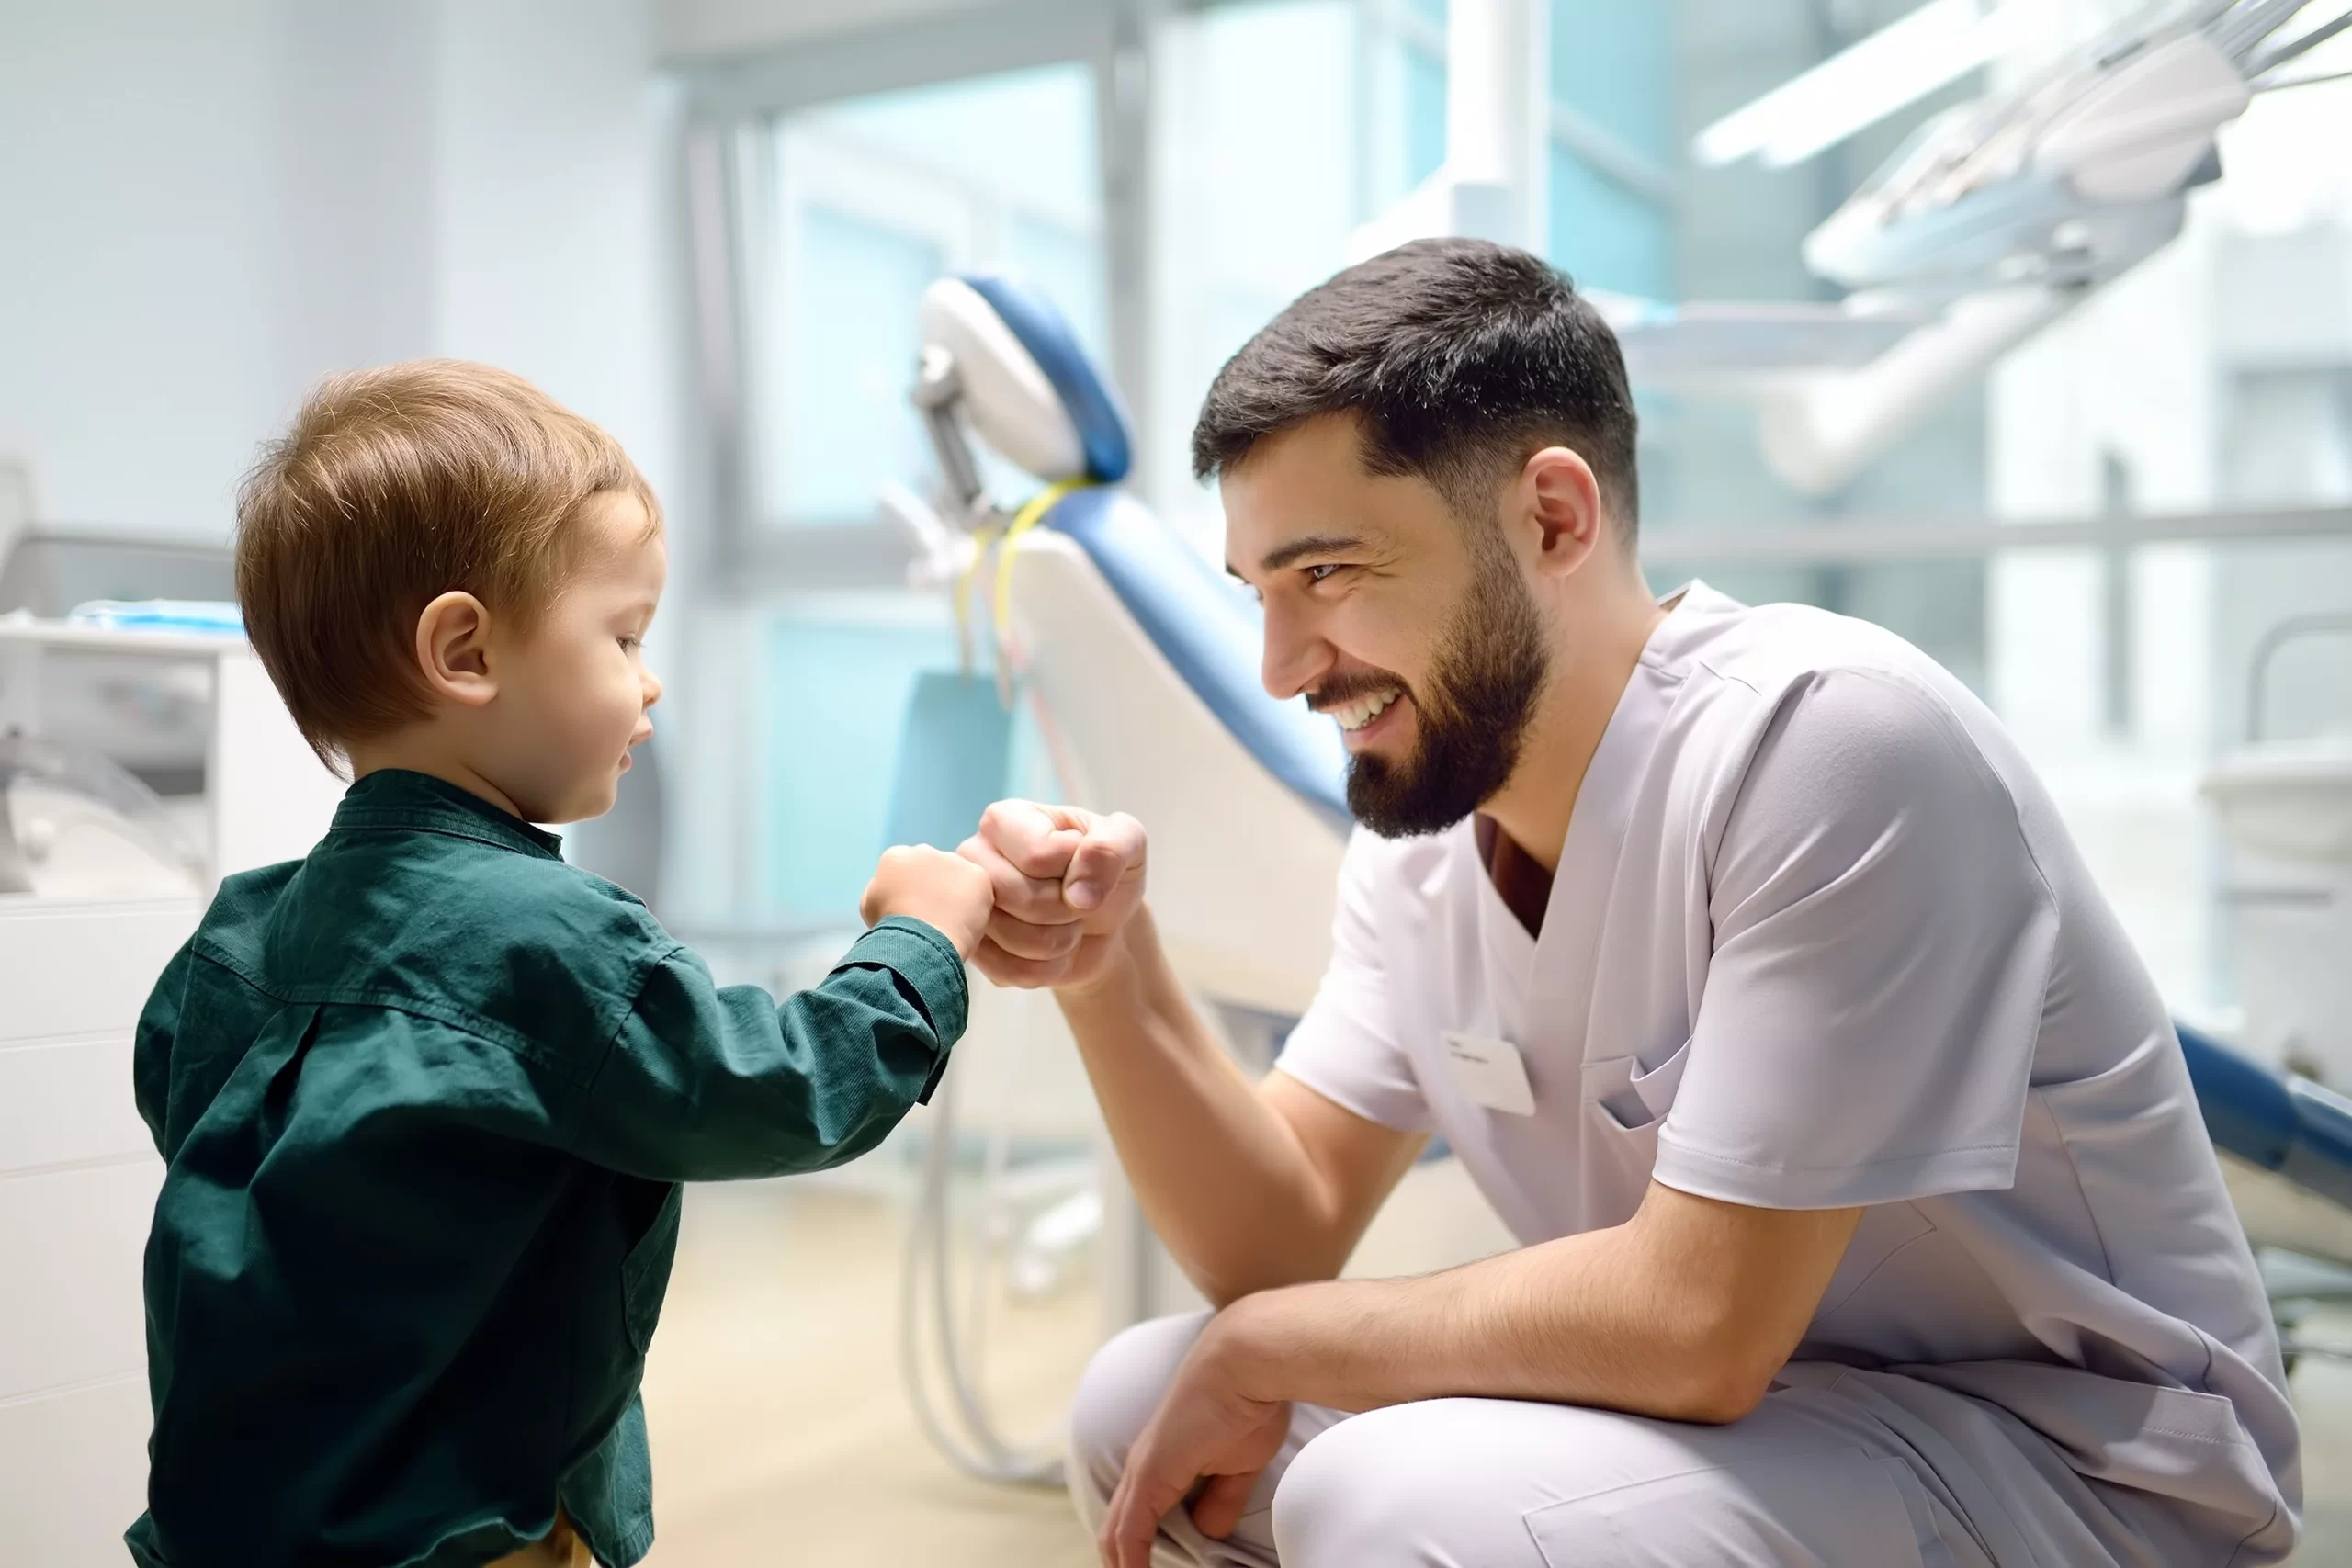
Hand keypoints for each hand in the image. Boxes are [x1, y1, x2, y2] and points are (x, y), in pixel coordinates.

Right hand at [860, 844, 994, 957]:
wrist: (918, 941)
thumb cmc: (890, 929)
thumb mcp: (870, 906)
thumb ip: (883, 889)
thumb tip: (894, 890)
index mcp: (896, 857)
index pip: (907, 869)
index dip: (912, 891)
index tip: (914, 911)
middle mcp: (924, 850)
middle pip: (934, 868)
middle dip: (936, 888)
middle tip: (935, 917)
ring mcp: (953, 860)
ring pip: (958, 877)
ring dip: (957, 894)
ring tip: (951, 924)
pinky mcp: (977, 875)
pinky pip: (979, 890)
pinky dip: (977, 906)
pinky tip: (967, 924)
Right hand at [957, 800, 1145, 991]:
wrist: (1101, 924)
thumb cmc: (1105, 872)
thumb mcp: (1129, 843)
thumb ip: (1112, 847)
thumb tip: (1079, 893)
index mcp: (1004, 820)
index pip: (1038, 855)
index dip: (1075, 871)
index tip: (1083, 866)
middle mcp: (971, 859)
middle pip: (1019, 897)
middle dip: (1066, 909)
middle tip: (1077, 902)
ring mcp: (967, 908)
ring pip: (1015, 939)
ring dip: (1061, 941)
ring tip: (1066, 924)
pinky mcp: (973, 950)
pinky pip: (1012, 972)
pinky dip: (1049, 969)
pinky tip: (1053, 951)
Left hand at [1099, 1314, 1289, 1567]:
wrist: (1247, 1361)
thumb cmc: (1249, 1402)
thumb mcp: (1238, 1464)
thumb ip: (1221, 1499)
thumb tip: (1208, 1530)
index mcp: (1161, 1463)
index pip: (1135, 1519)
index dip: (1138, 1554)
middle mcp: (1143, 1467)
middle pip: (1116, 1532)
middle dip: (1125, 1565)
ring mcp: (1143, 1470)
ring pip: (1115, 1536)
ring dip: (1124, 1567)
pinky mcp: (1151, 1474)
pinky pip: (1129, 1532)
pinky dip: (1131, 1563)